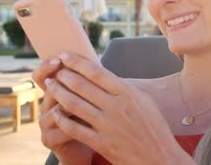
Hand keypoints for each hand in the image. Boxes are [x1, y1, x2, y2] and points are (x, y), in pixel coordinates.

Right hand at [32, 58, 93, 164]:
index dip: (47, 65)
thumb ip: (88, 81)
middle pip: (48, 89)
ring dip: (71, 105)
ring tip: (87, 102)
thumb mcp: (89, 96)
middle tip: (73, 76)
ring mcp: (45, 123)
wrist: (87, 143)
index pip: (41, 74)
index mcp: (53, 91)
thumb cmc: (91, 114)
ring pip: (55, 109)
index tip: (59, 58)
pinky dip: (74, 126)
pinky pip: (60, 129)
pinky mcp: (48, 139)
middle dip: (62, 82)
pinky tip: (88, 122)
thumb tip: (95, 60)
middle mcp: (45, 105)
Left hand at [47, 52, 193, 163]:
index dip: (77, 62)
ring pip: (74, 104)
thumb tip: (103, 76)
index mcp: (127, 93)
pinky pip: (75, 128)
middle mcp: (116, 106)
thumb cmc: (154, 128)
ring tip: (50, 85)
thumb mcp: (144, 101)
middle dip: (64, 75)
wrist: (160, 158)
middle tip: (54, 70)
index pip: (96, 72)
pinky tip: (55, 112)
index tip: (65, 56)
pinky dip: (62, 119)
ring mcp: (107, 125)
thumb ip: (124, 88)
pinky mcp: (101, 143)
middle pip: (82, 85)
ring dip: (58, 92)